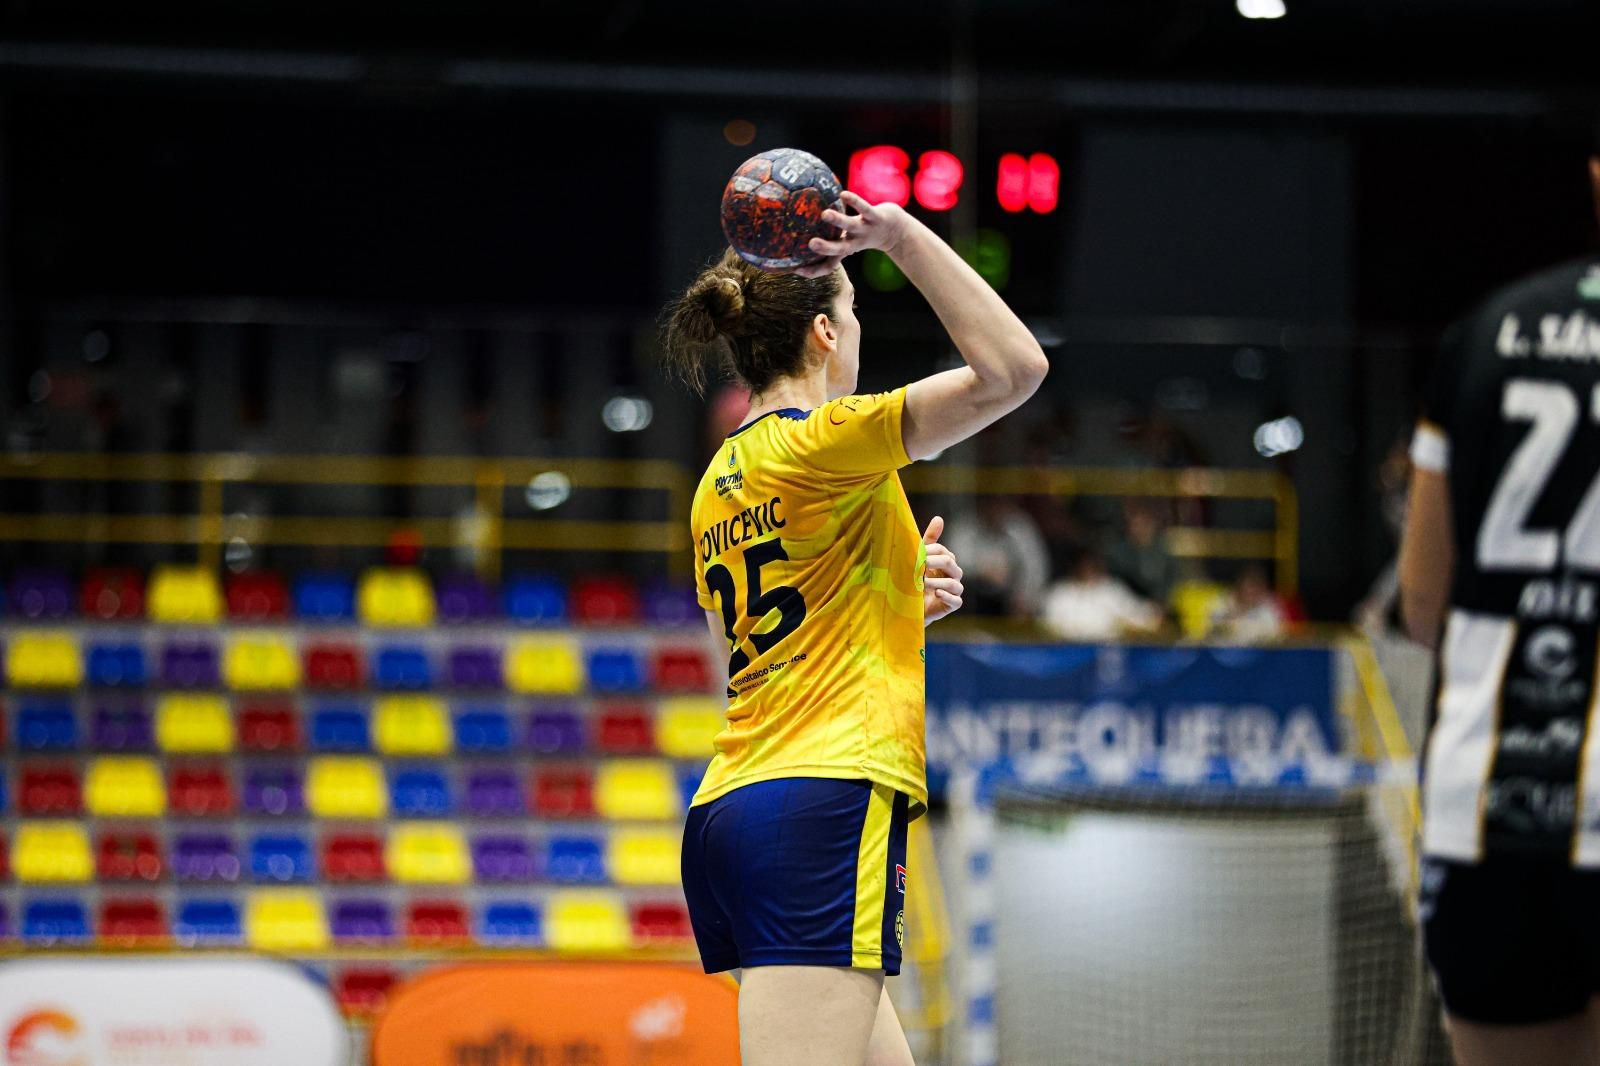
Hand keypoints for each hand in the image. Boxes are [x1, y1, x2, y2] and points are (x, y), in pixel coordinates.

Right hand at [792, 190, 911, 278]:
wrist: (896, 230)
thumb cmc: (863, 234)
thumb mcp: (846, 239)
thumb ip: (827, 237)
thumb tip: (799, 232)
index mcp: (845, 250)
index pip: (827, 266)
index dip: (813, 271)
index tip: (795, 270)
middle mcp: (854, 242)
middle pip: (839, 249)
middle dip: (825, 248)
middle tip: (811, 244)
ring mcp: (865, 229)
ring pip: (850, 226)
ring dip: (838, 221)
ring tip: (825, 214)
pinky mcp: (875, 216)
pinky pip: (864, 208)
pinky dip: (854, 201)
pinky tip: (843, 194)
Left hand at [921, 515, 964, 626]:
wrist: (911, 608)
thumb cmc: (916, 580)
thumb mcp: (920, 559)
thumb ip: (929, 540)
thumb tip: (939, 518)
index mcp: (945, 561)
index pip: (942, 551)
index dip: (931, 551)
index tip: (918, 554)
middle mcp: (952, 574)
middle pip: (950, 563)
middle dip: (935, 562)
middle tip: (921, 564)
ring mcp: (954, 590)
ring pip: (954, 583)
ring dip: (938, 582)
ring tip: (923, 583)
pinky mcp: (953, 604)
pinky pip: (956, 600)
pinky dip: (947, 596)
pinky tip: (936, 593)